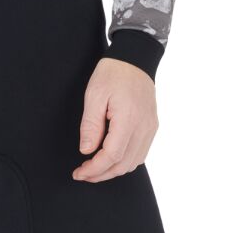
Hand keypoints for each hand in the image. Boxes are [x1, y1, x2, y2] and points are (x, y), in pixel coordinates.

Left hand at [72, 58, 158, 182]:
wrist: (135, 58)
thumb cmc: (113, 73)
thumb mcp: (94, 95)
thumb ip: (90, 125)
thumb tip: (86, 151)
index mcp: (128, 119)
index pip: (111, 156)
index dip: (94, 169)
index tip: (79, 172)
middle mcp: (143, 127)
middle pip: (123, 164)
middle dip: (102, 174)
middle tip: (84, 174)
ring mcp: (150, 128)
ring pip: (134, 162)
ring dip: (114, 170)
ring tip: (95, 168)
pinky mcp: (152, 126)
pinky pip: (141, 153)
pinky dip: (126, 161)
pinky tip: (112, 158)